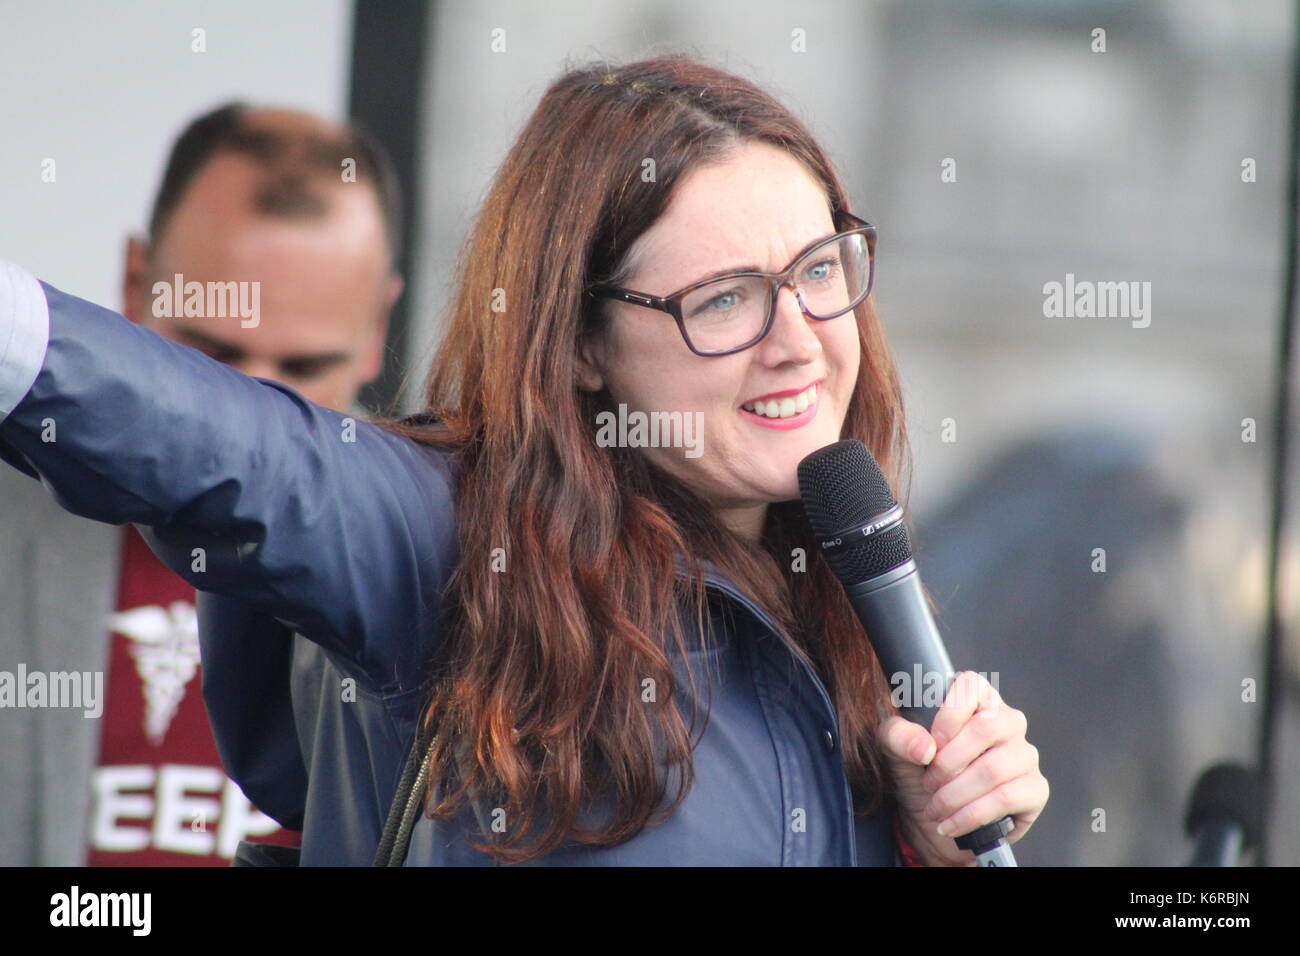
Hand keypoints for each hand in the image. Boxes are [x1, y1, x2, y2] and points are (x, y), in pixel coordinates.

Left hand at [876, 670, 1047, 866]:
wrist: (935, 817)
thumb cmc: (920, 771)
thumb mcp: (895, 748)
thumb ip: (899, 736)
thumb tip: (924, 748)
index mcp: (976, 701)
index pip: (972, 686)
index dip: (950, 713)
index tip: (932, 743)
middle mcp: (1007, 723)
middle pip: (987, 728)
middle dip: (948, 762)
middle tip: (929, 782)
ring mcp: (1024, 756)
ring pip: (993, 769)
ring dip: (955, 794)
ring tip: (935, 807)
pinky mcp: (1034, 789)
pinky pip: (1006, 798)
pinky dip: (970, 815)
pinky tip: (951, 824)